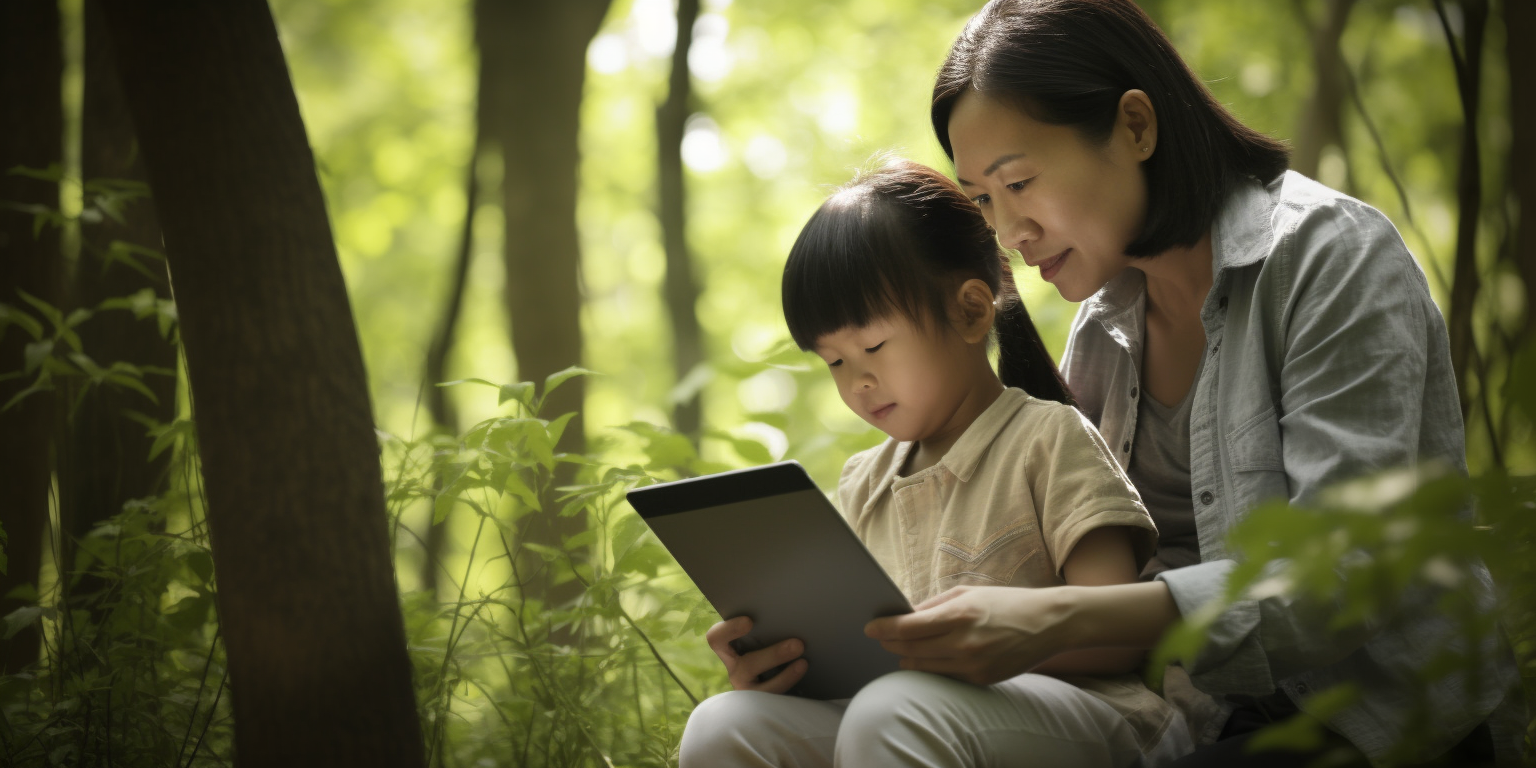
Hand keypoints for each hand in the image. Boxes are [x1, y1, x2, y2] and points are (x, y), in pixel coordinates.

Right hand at [705, 616, 808, 693]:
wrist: (772, 680)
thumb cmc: (766, 647)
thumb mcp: (760, 638)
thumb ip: (766, 629)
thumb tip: (792, 616)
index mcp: (729, 649)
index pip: (717, 639)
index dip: (729, 630)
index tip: (749, 621)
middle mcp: (736, 670)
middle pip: (748, 665)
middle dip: (774, 655)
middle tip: (798, 644)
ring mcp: (748, 690)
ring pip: (763, 689)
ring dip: (786, 676)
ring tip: (803, 663)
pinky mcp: (763, 705)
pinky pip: (775, 701)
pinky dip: (791, 687)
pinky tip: (803, 676)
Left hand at [863, 585, 1068, 684]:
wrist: (1049, 624)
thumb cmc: (1006, 602)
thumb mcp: (969, 593)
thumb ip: (934, 605)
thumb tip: (905, 614)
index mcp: (960, 615)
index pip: (909, 628)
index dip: (884, 629)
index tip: (870, 628)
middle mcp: (964, 642)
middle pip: (911, 649)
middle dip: (890, 643)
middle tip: (880, 638)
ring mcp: (973, 664)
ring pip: (924, 666)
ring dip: (906, 658)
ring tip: (898, 650)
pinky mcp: (981, 679)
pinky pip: (945, 676)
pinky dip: (931, 667)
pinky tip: (924, 659)